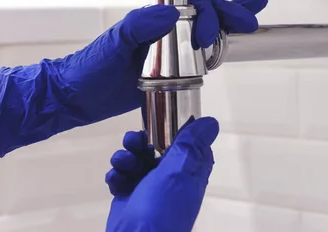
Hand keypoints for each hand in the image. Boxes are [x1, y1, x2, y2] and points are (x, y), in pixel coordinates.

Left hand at [0, 0, 266, 156]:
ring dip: (228, 30)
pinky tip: (226, 52)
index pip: (195, 7)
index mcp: (154, 20)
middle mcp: (165, 32)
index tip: (236, 22)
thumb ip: (139, 25)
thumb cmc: (90, 68)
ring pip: (206, 35)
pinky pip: (198, 60)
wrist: (76, 97)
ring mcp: (169, 52)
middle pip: (207, 17)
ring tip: (249, 26)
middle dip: (230, 17)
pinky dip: (216, 52)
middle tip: (247, 26)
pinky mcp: (169, 73)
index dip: (219, 11)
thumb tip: (171, 12)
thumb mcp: (113, 44)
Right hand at [106, 117, 218, 231]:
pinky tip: (115, 182)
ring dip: (125, 158)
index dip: (174, 130)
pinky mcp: (129, 197)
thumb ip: (191, 145)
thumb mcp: (178, 172)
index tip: (162, 120)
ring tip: (121, 165)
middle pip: (157, 148)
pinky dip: (117, 176)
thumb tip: (212, 122)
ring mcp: (149, 188)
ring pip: (136, 160)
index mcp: (190, 172)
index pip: (187, 143)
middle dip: (140, 142)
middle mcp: (171, 178)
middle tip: (131, 142)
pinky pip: (122, 177)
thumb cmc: (160, 208)